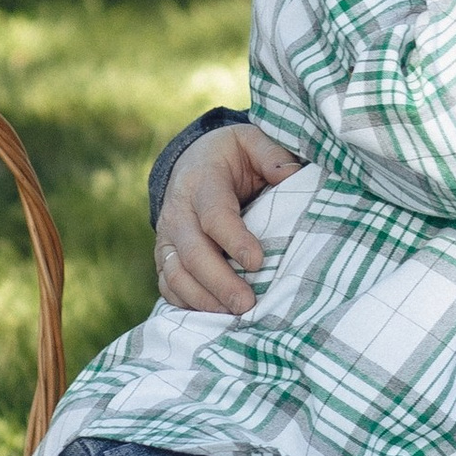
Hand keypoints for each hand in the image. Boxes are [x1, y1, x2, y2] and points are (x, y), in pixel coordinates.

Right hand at [153, 121, 300, 316]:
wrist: (191, 161)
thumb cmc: (231, 156)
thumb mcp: (251, 141)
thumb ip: (272, 155)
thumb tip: (291, 176)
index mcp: (201, 180)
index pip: (214, 215)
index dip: (234, 240)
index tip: (258, 261)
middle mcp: (177, 211)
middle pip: (193, 252)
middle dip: (220, 281)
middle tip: (247, 304)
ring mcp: (166, 237)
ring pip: (175, 274)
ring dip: (203, 298)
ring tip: (233, 315)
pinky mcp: (164, 256)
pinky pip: (167, 285)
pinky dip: (187, 303)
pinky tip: (213, 315)